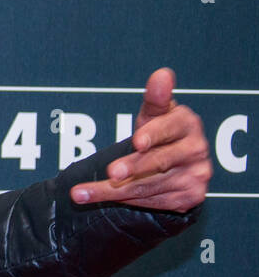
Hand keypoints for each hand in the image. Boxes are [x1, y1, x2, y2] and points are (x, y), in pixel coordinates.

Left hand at [70, 67, 210, 212]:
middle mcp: (196, 151)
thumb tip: (162, 75)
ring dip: (112, 192)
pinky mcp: (190, 197)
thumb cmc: (161, 130)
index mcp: (187, 124)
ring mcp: (196, 176)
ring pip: (149, 186)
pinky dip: (124, 201)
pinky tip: (99, 197)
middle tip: (110, 173)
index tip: (136, 142)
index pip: (169, 129)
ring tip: (80, 193)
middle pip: (159, 162)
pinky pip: (151, 201)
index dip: (153, 136)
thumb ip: (156, 97)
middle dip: (132, 167)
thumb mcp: (155, 112)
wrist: (179, 162)